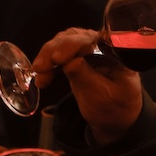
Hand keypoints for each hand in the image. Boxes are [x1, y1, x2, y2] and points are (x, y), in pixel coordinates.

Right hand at [33, 28, 142, 144]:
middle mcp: (100, 45)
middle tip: (41, 68)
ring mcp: (86, 50)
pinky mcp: (75, 58)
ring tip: (39, 74)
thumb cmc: (116, 107)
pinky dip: (47, 64)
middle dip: (54, 50)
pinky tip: (41, 79)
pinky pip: (57, 54)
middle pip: (74, 37)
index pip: (93, 39)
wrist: (114, 118)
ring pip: (62, 43)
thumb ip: (87, 78)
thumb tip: (71, 62)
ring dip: (47, 56)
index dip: (73, 44)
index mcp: (114, 51)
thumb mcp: (104, 96)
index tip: (59, 59)